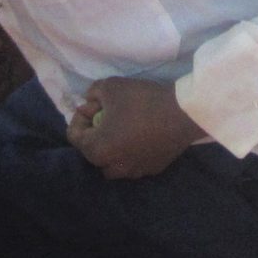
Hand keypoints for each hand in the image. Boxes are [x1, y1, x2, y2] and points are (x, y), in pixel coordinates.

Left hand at [67, 77, 203, 181]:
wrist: (183, 113)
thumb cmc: (142, 100)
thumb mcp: (110, 86)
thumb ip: (92, 93)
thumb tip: (90, 102)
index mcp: (97, 150)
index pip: (74, 136)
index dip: (80, 117)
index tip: (93, 105)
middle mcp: (112, 167)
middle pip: (92, 152)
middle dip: (94, 133)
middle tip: (105, 115)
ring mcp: (134, 171)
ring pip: (112, 162)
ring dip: (112, 147)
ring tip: (122, 129)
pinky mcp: (152, 169)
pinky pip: (133, 162)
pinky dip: (131, 151)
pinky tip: (141, 134)